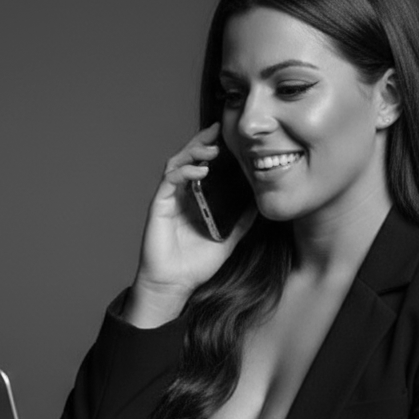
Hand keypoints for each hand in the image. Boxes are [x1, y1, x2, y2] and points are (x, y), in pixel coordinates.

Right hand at [126, 122, 256, 327]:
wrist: (174, 285)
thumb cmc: (195, 265)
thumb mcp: (228, 240)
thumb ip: (241, 222)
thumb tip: (260, 205)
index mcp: (194, 199)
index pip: (202, 166)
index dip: (212, 150)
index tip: (228, 138)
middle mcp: (179, 195)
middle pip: (188, 158)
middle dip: (202, 143)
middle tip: (219, 132)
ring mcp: (168, 199)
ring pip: (177, 163)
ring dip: (193, 153)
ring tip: (212, 150)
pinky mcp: (158, 206)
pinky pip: (169, 181)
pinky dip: (184, 172)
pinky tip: (200, 171)